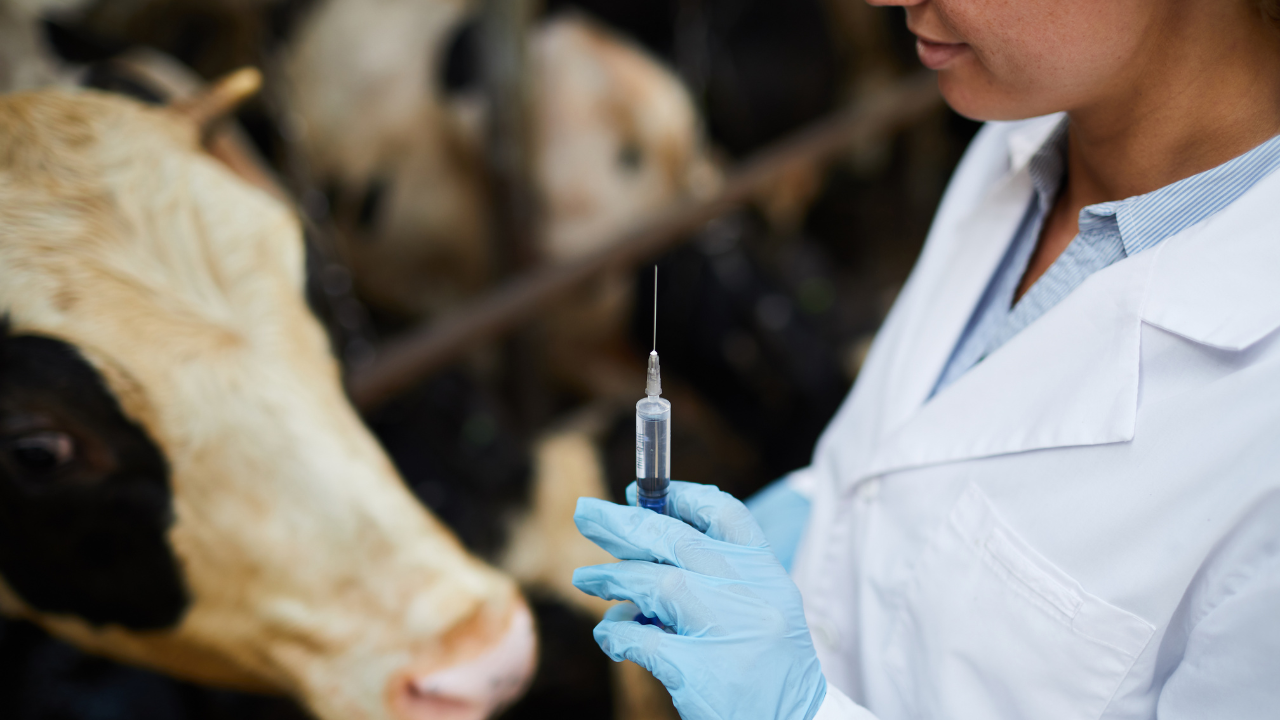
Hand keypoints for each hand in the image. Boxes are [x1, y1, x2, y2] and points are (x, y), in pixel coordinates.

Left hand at [572, 481, 826, 719]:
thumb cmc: (769, 668)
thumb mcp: (759, 608)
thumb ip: (715, 576)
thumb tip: (643, 544)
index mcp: (767, 574)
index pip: (725, 514)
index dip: (679, 496)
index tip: (640, 492)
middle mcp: (750, 594)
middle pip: (677, 541)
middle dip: (625, 524)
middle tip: (586, 514)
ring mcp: (727, 631)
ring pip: (656, 583)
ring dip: (613, 578)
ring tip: (585, 579)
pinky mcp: (700, 672)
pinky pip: (641, 639)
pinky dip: (617, 634)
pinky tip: (609, 636)